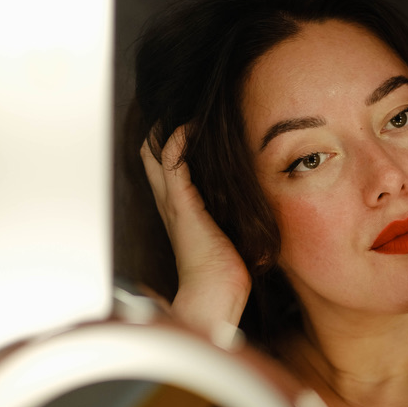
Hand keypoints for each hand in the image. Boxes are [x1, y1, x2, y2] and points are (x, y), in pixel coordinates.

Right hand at [141, 126, 251, 332]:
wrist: (215, 296)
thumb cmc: (225, 275)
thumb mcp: (229, 238)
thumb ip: (232, 220)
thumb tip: (257, 213)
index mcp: (178, 212)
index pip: (163, 168)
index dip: (170, 143)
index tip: (195, 124)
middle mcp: (169, 204)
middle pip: (150, 155)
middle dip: (163, 129)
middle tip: (188, 109)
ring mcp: (173, 204)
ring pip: (155, 153)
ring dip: (169, 128)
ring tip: (191, 111)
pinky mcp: (183, 206)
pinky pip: (173, 162)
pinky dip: (179, 139)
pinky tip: (191, 126)